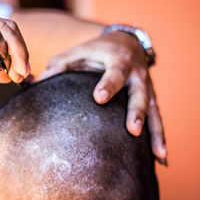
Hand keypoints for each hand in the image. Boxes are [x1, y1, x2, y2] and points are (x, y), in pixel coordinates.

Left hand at [38, 31, 166, 164]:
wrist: (128, 42)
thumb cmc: (97, 50)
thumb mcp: (78, 52)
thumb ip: (59, 65)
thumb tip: (38, 83)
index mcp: (118, 61)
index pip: (114, 74)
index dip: (108, 85)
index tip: (99, 98)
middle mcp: (136, 75)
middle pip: (139, 95)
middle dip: (136, 112)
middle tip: (132, 130)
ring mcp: (147, 88)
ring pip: (154, 111)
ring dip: (156, 133)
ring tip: (159, 154)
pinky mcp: (152, 99)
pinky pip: (157, 119)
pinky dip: (160, 137)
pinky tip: (162, 158)